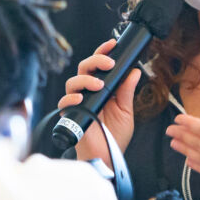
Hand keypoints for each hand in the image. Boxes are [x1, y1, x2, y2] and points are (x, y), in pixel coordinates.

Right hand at [57, 39, 140, 162]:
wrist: (107, 156)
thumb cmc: (115, 135)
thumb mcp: (126, 110)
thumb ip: (127, 91)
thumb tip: (134, 71)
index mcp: (102, 89)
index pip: (99, 66)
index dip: (103, 52)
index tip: (112, 44)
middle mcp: (88, 93)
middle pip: (84, 68)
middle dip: (95, 61)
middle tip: (108, 64)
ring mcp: (78, 103)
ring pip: (73, 81)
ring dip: (85, 79)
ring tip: (98, 85)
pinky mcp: (71, 115)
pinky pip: (65, 102)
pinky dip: (72, 97)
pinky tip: (81, 98)